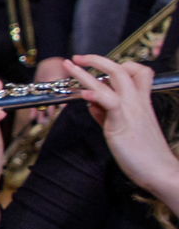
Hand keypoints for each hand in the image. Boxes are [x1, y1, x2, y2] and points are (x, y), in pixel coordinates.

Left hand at [65, 56, 178, 198]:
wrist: (159, 170)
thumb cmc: (143, 153)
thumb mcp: (122, 128)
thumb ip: (106, 115)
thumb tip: (91, 103)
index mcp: (140, 102)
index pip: (136, 72)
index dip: (119, 64)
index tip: (98, 65)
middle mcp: (137, 102)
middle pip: (121, 70)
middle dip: (97, 60)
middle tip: (77, 58)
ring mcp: (131, 110)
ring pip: (113, 81)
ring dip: (86, 71)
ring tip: (69, 65)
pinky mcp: (122, 123)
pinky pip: (110, 103)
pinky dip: (96, 95)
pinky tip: (83, 94)